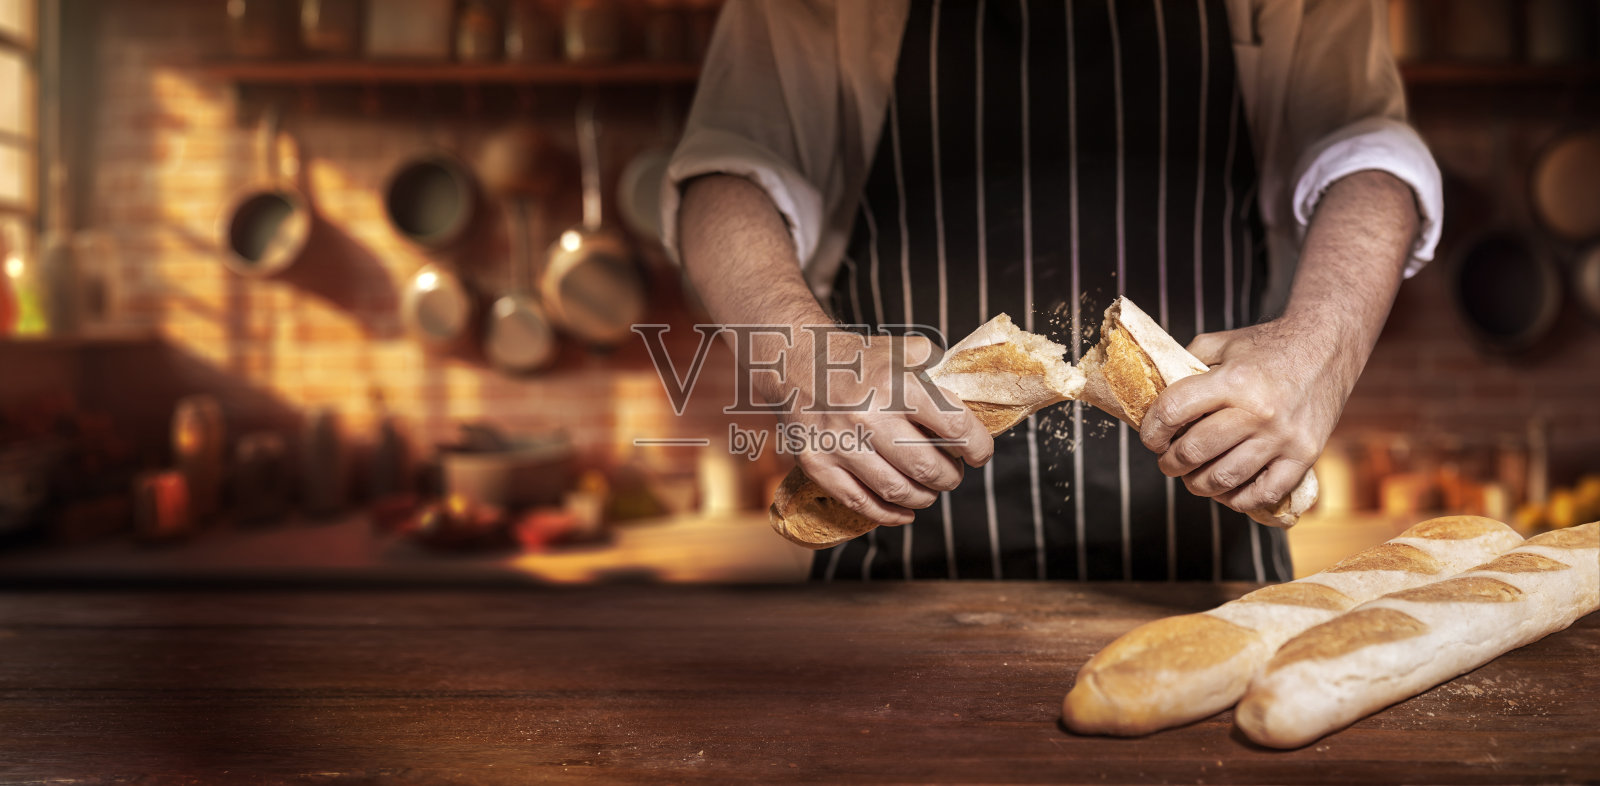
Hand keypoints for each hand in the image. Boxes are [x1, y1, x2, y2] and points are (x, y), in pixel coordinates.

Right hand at [771, 328, 994, 526]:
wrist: (794, 359)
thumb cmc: (856, 358)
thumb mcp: (901, 350)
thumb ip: (939, 369)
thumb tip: (970, 396)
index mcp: (897, 386)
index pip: (955, 427)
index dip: (978, 447)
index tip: (980, 454)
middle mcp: (869, 416)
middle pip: (928, 467)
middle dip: (951, 477)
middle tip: (953, 473)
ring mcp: (840, 444)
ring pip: (898, 491)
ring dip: (925, 498)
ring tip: (930, 491)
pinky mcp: (817, 464)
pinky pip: (860, 502)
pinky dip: (889, 515)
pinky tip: (905, 513)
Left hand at [1138, 315, 1358, 513]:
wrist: (1327, 347)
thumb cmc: (1268, 347)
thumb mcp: (1221, 344)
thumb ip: (1185, 365)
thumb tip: (1154, 396)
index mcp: (1233, 380)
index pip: (1173, 411)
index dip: (1152, 429)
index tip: (1151, 436)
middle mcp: (1258, 411)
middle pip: (1194, 450)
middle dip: (1170, 461)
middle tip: (1167, 460)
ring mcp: (1283, 437)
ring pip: (1224, 478)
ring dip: (1197, 484)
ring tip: (1191, 477)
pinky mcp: (1304, 456)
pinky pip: (1264, 494)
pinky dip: (1237, 500)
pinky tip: (1225, 491)